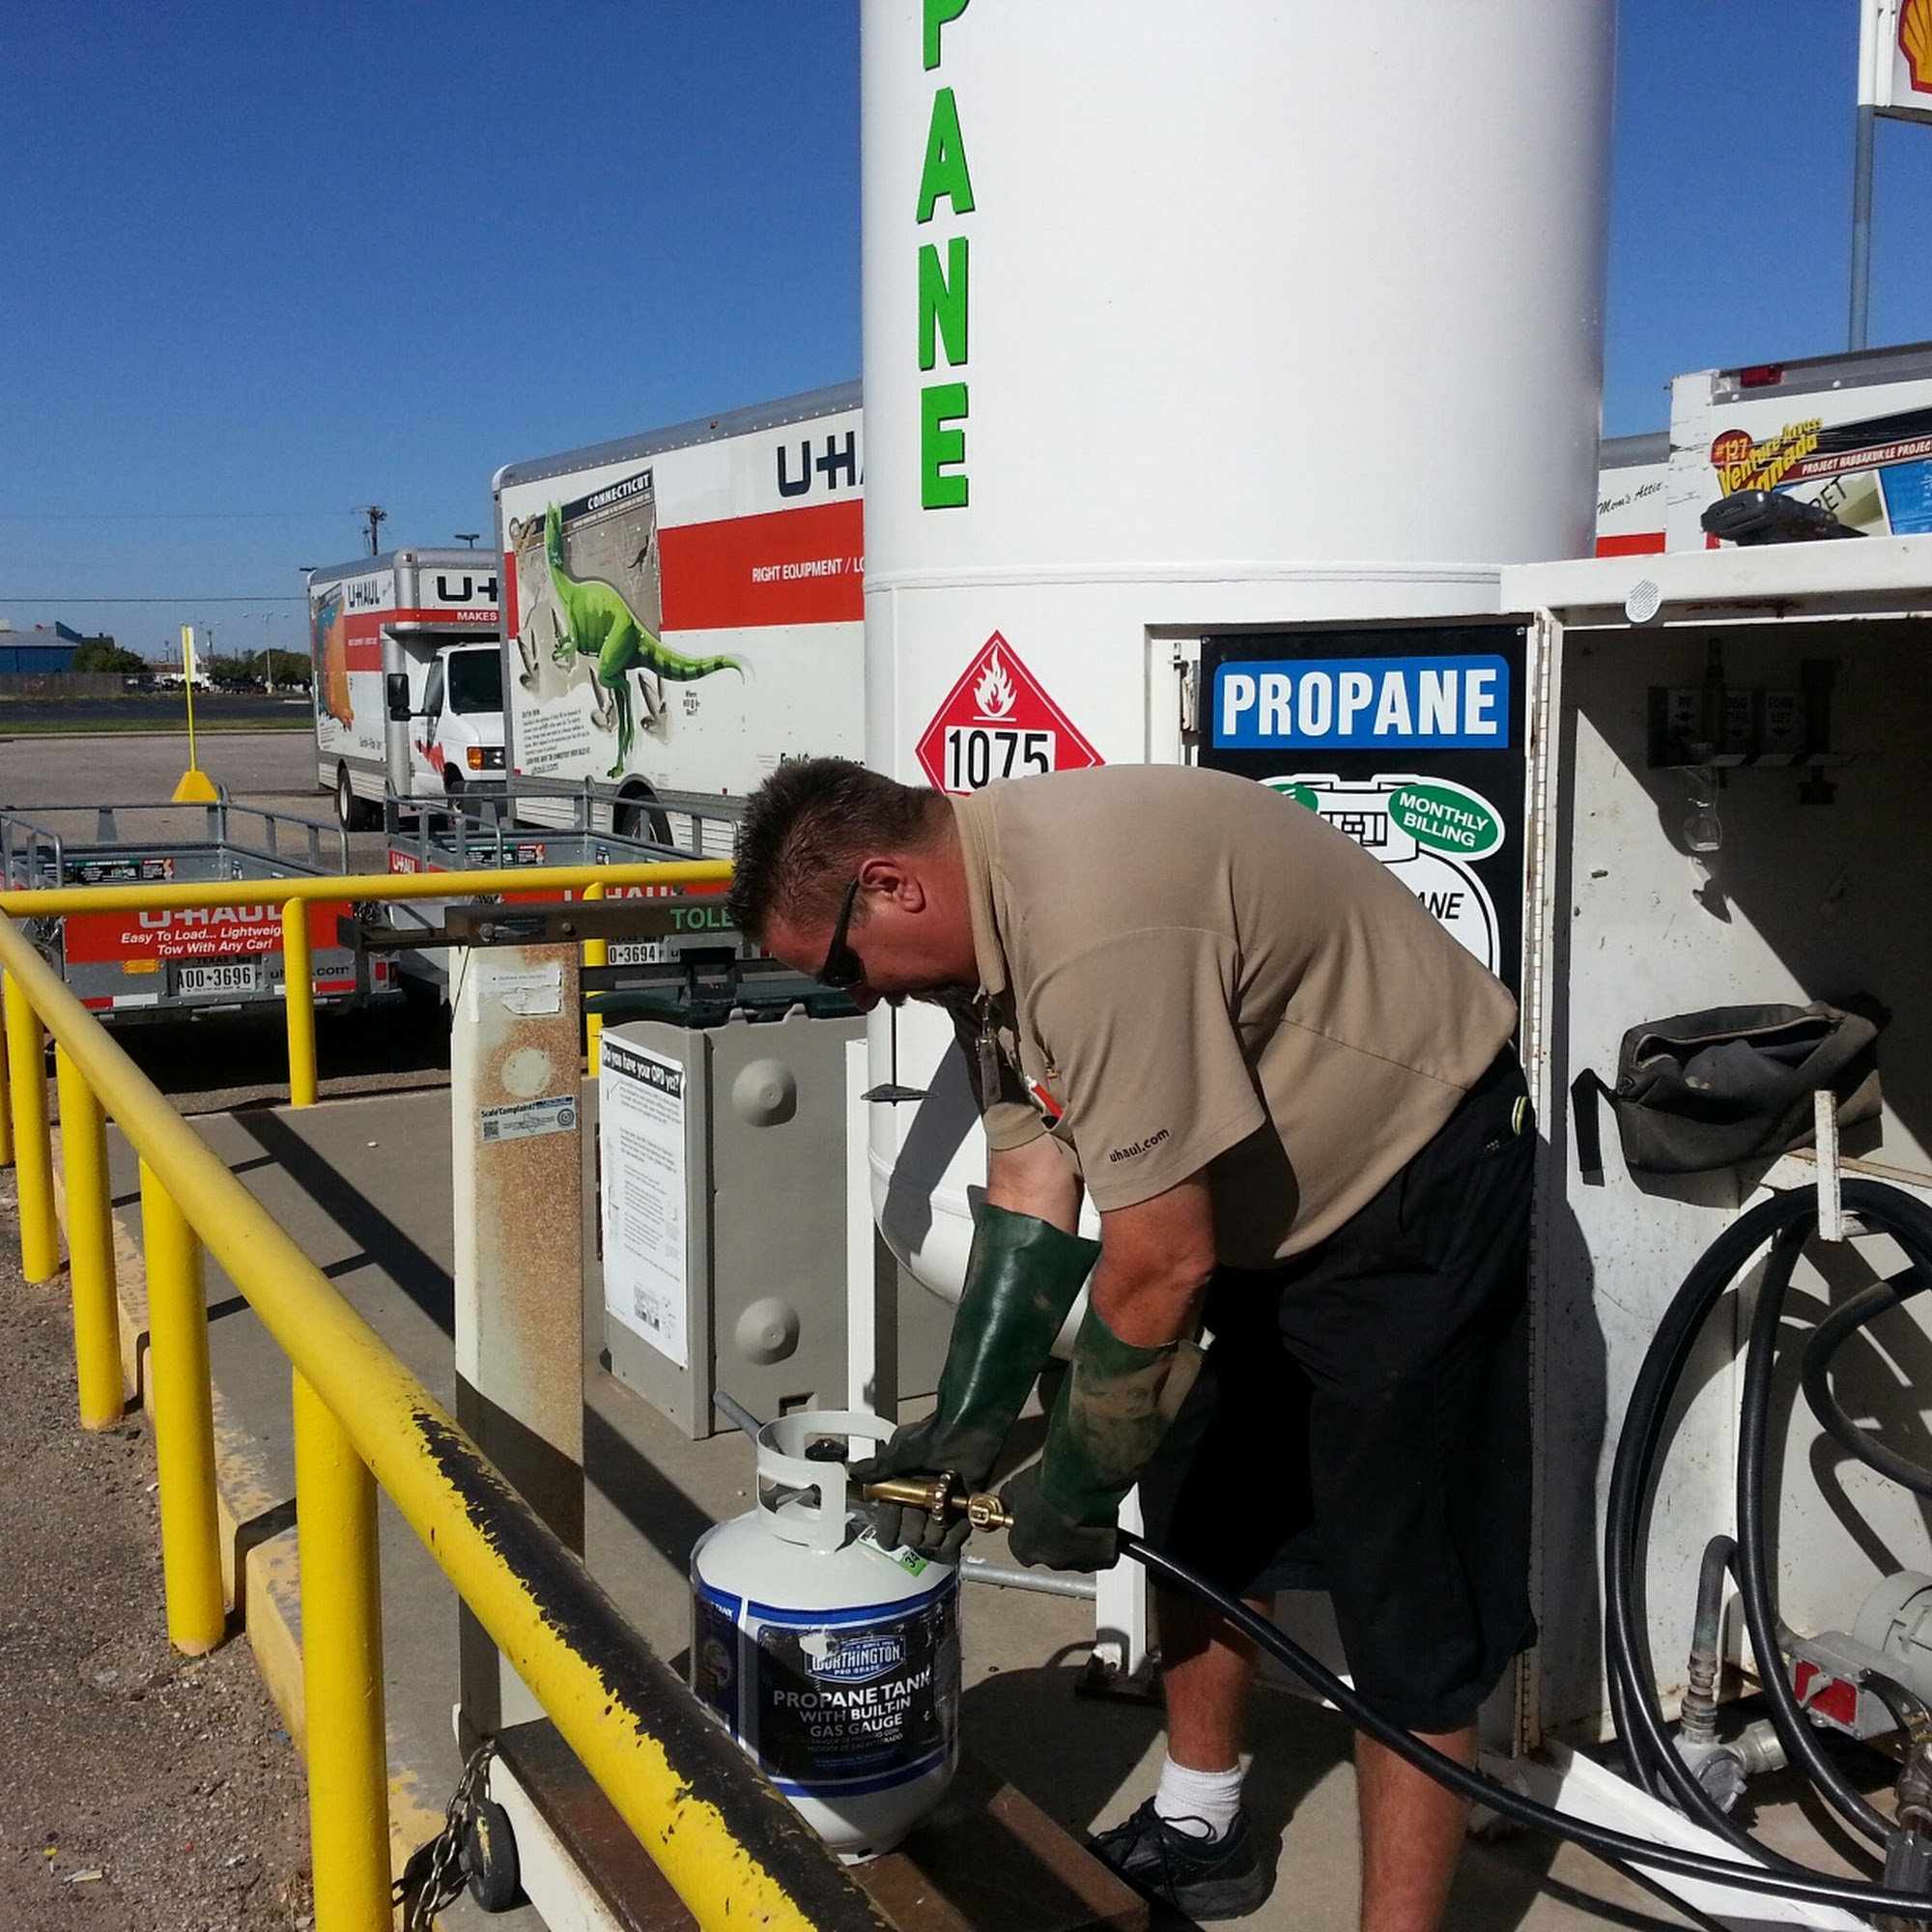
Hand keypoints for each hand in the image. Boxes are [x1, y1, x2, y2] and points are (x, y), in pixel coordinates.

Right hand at [852, 1412, 998, 1556]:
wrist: (969, 1429)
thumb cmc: (934, 1435)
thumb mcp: (901, 1449)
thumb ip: (879, 1467)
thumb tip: (854, 1473)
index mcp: (902, 1486)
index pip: (889, 1518)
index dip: (889, 1529)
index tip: (890, 1539)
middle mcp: (920, 1498)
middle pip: (909, 1533)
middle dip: (912, 1530)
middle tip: (919, 1511)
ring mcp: (941, 1506)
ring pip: (931, 1539)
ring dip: (933, 1534)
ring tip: (938, 1515)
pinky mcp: (963, 1511)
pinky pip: (955, 1537)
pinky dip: (953, 1537)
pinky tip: (951, 1526)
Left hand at [999, 1464, 1120, 1572]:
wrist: (1079, 1483)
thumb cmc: (1048, 1486)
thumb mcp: (1016, 1487)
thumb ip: (1010, 1500)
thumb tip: (1008, 1500)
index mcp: (1025, 1548)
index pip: (1023, 1546)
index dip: (1030, 1529)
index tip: (1034, 1516)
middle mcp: (1051, 1561)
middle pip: (1052, 1552)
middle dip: (1056, 1534)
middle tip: (1062, 1510)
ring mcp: (1078, 1562)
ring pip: (1079, 1554)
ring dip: (1080, 1538)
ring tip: (1083, 1510)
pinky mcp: (1103, 1558)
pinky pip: (1103, 1553)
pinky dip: (1103, 1540)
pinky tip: (1101, 1519)